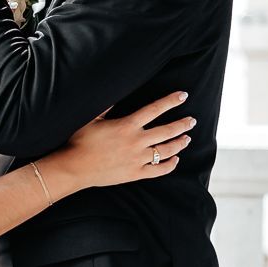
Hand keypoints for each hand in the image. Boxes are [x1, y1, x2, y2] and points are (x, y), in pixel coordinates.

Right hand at [43, 93, 194, 194]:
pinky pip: (158, 170)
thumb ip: (107, 106)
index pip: (155, 109)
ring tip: (187, 138)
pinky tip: (176, 160)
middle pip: (167, 131)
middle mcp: (136, 141)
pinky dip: (170, 165)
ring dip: (179, 143)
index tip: (183, 96)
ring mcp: (137, 159)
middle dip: (182, 124)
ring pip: (166, 151)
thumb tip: (117, 93)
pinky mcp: (135, 174)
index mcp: (127, 125)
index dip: (171, 101)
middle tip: (192, 120)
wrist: (75, 168)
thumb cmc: (80, 141)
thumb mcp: (92, 119)